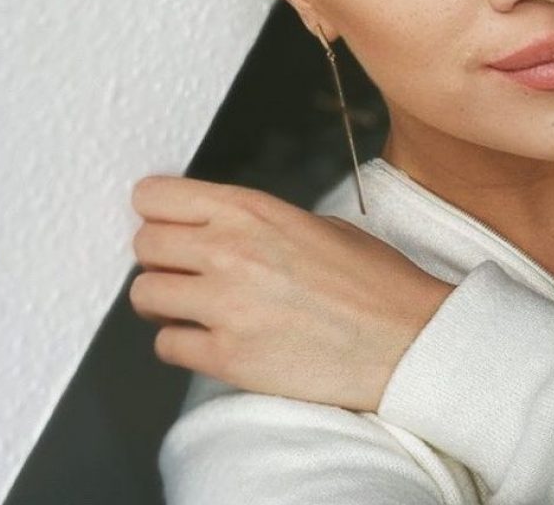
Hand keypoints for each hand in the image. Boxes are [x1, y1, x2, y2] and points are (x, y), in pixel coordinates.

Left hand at [128, 174, 454, 412]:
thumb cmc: (376, 285)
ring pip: (144, 294)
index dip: (156, 213)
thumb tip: (210, 231)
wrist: (410, 341)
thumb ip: (255, 224)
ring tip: (198, 310)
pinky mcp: (228, 357)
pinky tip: (215, 341)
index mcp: (252, 210)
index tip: (168, 226)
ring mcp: (225, 305)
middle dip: (160, 259)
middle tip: (184, 272)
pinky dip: (184, 345)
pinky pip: (167, 345)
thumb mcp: (318, 226)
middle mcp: (230, 251)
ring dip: (166, 304)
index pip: (155, 196)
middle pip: (143, 244)